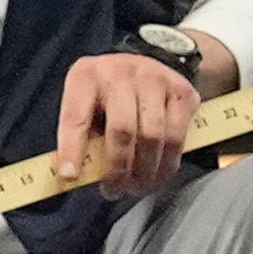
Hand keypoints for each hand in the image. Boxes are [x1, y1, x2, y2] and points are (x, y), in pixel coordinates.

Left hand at [50, 51, 205, 202]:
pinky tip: (158, 174)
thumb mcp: (86, 103)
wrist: (147, 64)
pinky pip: (177, 136)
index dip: (72, 149)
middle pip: (121, 129)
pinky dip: (167, 163)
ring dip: (145, 171)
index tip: (70, 176)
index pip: (75, 116)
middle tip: (114, 189)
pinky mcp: (181, 91)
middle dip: (118, 168)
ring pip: (152, 136)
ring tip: (137, 187)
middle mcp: (120, 72)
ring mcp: (154, 79)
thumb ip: (83, 135)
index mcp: (86, 76)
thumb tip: (79, 177)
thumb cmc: (108, 94)